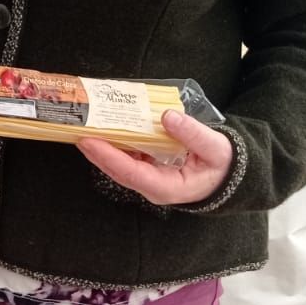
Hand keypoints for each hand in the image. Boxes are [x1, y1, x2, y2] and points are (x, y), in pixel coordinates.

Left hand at [77, 110, 234, 206]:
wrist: (229, 174)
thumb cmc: (223, 165)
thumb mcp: (216, 148)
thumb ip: (193, 134)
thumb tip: (169, 117)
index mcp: (168, 187)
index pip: (132, 174)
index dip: (108, 158)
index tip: (89, 142)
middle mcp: (153, 186)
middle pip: (118, 170)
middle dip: (96, 152)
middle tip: (77, 130)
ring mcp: (149, 178)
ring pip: (120, 163)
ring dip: (103, 146)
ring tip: (85, 126)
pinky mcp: (149, 168)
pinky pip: (128, 155)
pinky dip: (116, 141)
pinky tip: (107, 126)